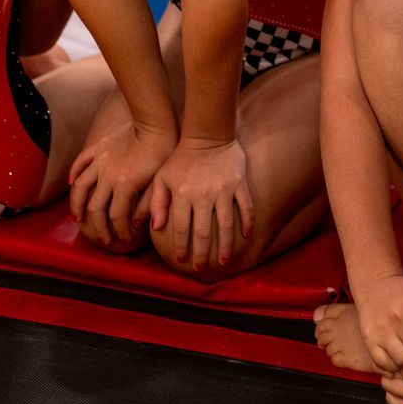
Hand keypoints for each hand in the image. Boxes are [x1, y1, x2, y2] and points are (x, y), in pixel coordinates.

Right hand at [67, 121, 174, 246]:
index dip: (119, 231)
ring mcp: (100, 160)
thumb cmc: (164, 150)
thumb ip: (148, 204)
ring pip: (79, 188)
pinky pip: (80, 162)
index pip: (116, 217)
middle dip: (98, 227)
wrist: (156, 122)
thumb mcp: (160, 180)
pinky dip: (73, 174)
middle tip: (103, 238)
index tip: (123, 239)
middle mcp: (107, 174)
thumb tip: (136, 225)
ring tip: (78, 218)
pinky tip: (71, 185)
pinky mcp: (98, 148)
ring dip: (77, 206)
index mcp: (125, 184)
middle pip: (95, 208)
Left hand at [149, 136, 252, 270]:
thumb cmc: (180, 158)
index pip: (181, 228)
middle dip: (202, 254)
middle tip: (202, 269)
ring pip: (226, 224)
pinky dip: (247, 222)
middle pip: (203, 232)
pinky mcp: (239, 183)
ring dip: (225, 245)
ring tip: (223, 261)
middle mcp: (203, 195)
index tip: (181, 261)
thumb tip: (154, 228)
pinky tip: (247, 235)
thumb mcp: (162, 177)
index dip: (181, 247)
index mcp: (183, 194)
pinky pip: (245, 206)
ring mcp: (223, 189)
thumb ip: (155, 202)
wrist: (207, 134)